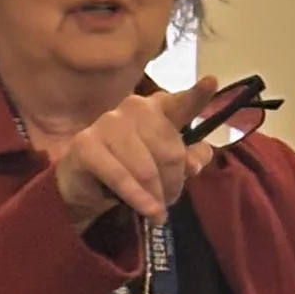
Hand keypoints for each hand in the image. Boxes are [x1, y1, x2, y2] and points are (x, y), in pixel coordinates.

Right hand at [54, 80, 218, 228]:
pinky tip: (149, 211)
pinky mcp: (87, 144)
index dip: (196, 95)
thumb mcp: (163, 166)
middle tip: (167, 200)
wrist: (83, 185)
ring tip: (155, 211)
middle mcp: (133, 108)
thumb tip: (197, 161)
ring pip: (147, 169)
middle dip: (173, 183)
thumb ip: (187, 159)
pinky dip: (137, 198)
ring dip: (155, 196)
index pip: (179, 103)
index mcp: (156, 108)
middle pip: (170, 152)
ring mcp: (108, 123)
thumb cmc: (129, 168)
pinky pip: (121, 176)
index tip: (211, 82)